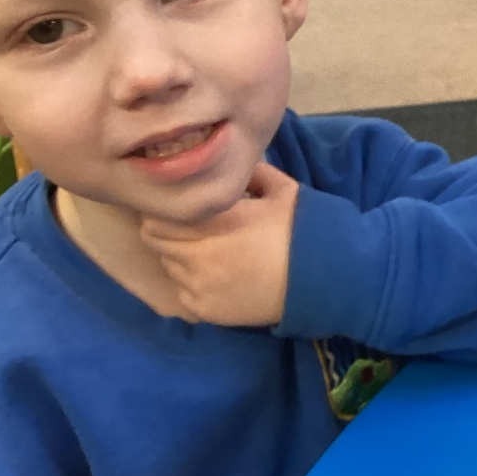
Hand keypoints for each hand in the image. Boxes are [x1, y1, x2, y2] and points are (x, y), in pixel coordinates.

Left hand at [139, 161, 298, 325]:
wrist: (321, 282)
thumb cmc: (301, 232)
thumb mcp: (281, 190)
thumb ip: (251, 173)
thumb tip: (227, 166)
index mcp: (213, 221)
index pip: (157, 215)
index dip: (164, 209)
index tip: (178, 205)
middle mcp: (197, 254)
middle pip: (155, 240)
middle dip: (167, 231)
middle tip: (190, 229)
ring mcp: (199, 285)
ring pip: (168, 265)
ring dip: (179, 257)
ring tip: (205, 252)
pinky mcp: (206, 309)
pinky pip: (182, 292)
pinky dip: (191, 283)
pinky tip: (214, 277)